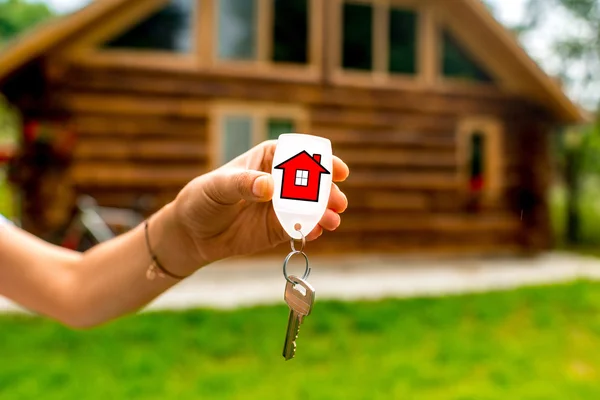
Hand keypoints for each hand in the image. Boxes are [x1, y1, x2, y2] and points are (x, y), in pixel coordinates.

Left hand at [172, 140, 348, 265]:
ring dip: (325, 213)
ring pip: (311, 207)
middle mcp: (279, 180)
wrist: (193, 233)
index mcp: (267, 159)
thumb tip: (268, 186)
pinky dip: (310, 230)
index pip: (299, 154)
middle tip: (338, 203)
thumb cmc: (202, 198)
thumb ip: (243, 184)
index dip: (322, 160)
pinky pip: (300, 228)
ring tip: (332, 221)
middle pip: (312, 182)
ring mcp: (281, 205)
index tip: (337, 171)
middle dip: (329, 191)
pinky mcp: (279, 228)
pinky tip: (315, 233)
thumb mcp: (218, 187)